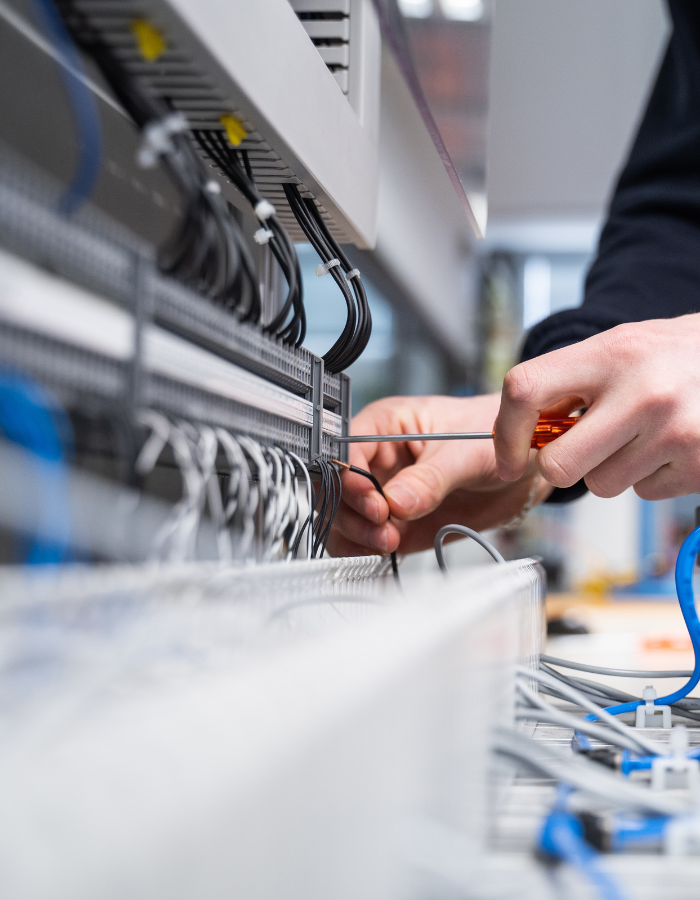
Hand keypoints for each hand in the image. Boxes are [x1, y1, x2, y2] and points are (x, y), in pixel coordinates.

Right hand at [327, 393, 551, 557]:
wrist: (523, 467)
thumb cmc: (494, 436)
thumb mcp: (466, 453)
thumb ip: (430, 478)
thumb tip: (396, 502)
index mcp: (385, 426)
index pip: (345, 451)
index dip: (350, 479)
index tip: (375, 504)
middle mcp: (377, 459)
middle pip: (333, 488)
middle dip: (351, 512)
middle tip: (384, 528)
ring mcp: (382, 493)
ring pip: (342, 517)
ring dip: (357, 536)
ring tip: (389, 542)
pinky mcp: (393, 524)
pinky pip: (362, 541)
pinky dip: (364, 552)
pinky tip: (384, 552)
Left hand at [494, 314, 699, 499]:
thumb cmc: (669, 356)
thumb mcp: (616, 350)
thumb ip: (567, 384)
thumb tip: (517, 435)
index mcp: (610, 352)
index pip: (525, 390)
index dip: (506, 432)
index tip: (509, 456)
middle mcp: (643, 391)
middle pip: (559, 465)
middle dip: (561, 465)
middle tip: (580, 447)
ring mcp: (675, 432)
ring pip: (601, 485)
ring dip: (611, 469)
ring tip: (638, 434)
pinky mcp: (699, 465)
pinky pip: (642, 492)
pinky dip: (649, 476)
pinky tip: (667, 445)